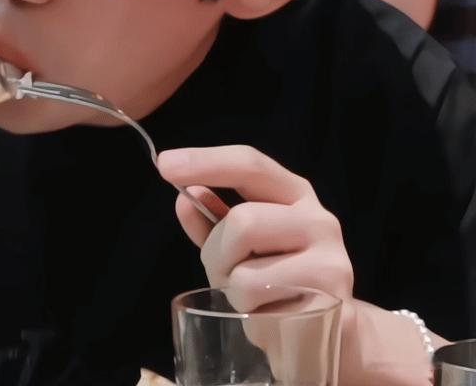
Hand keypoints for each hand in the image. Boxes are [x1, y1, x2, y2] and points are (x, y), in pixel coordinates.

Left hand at [159, 145, 433, 385]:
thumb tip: (184, 197)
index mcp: (292, 192)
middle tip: (223, 272)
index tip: (164, 164)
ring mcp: (330, 257)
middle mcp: (318, 217)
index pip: (249, 164)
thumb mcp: (237, 246)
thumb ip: (211, 221)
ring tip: (249, 297)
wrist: (330, 333)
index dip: (205, 161)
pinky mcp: (329, 300)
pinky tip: (270, 313)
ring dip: (231, 287)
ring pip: (246, 269)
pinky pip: (260, 303)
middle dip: (216, 253)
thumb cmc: (275, 280)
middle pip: (242, 221)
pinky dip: (249, 311)